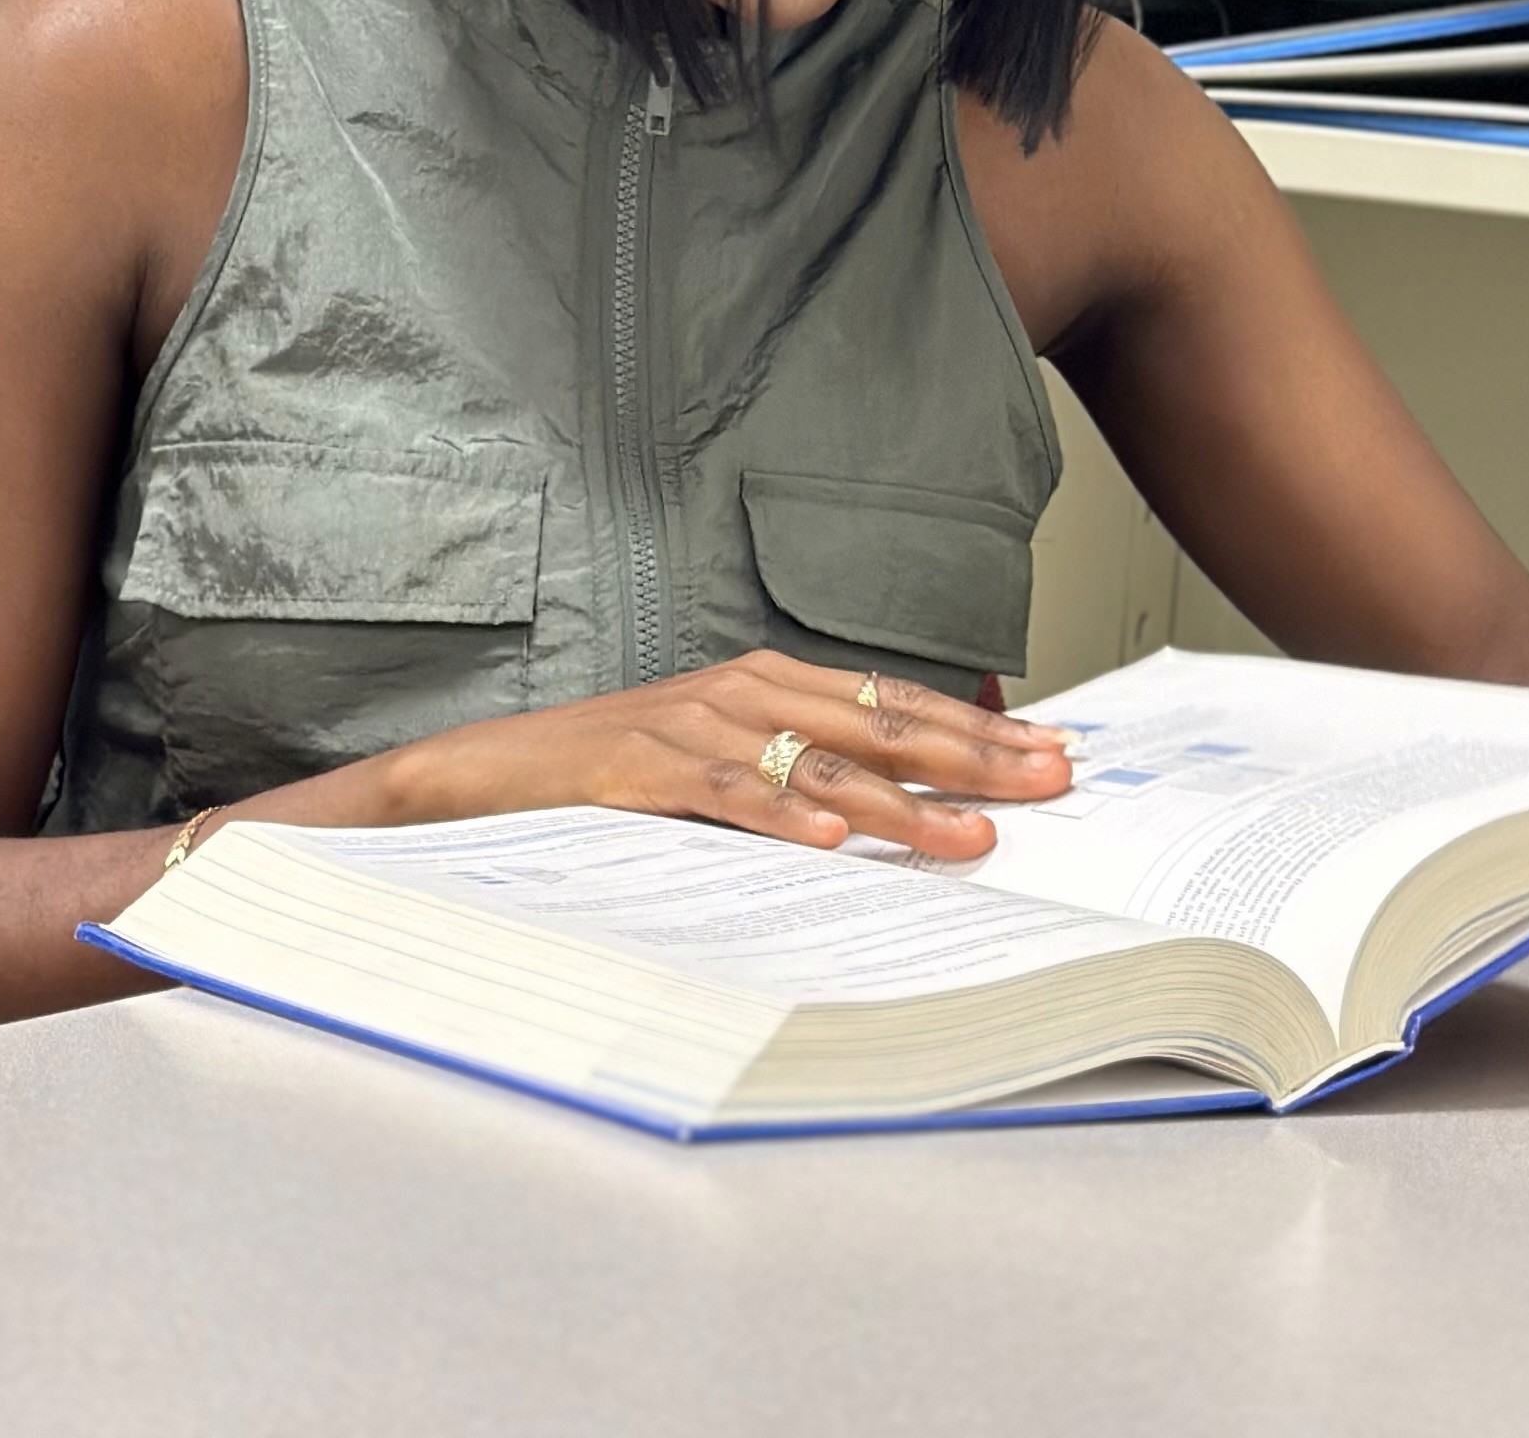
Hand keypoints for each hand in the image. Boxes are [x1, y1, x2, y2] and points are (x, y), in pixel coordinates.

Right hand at [370, 654, 1076, 859]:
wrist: (476, 776)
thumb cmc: (604, 779)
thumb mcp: (714, 769)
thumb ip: (796, 777)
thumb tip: (898, 814)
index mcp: (764, 687)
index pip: (893, 705)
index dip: (976, 728)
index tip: (1053, 754)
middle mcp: (740, 693)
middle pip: (878, 725)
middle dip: (972, 755)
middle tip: (1048, 784)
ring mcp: (689, 728)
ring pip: (817, 765)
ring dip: (902, 803)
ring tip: (970, 835)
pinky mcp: (638, 771)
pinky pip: (723, 794)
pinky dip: (780, 816)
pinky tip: (831, 841)